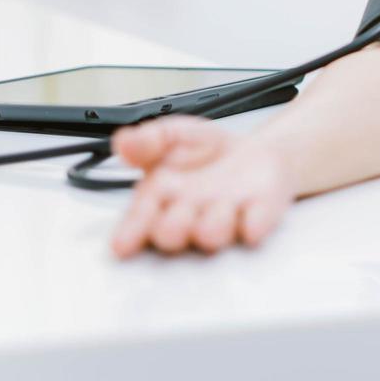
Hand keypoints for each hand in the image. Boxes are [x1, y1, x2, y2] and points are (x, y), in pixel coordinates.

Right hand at [110, 116, 297, 257]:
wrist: (257, 152)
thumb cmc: (208, 153)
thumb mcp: (174, 136)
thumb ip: (149, 140)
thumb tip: (124, 142)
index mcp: (160, 199)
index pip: (138, 220)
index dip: (130, 232)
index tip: (122, 244)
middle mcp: (188, 218)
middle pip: (170, 235)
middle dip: (171, 226)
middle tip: (179, 206)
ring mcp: (223, 222)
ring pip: (210, 235)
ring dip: (212, 221)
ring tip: (219, 200)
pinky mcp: (256, 219)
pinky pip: (254, 228)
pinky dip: (252, 223)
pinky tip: (248, 211)